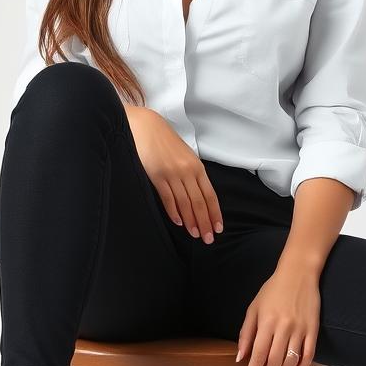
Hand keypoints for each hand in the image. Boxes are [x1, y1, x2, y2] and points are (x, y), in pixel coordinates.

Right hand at [124, 105, 223, 243]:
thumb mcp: (185, 155)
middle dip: (205, 222)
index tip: (218, 228)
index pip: (210, 195)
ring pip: (185, 203)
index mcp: (197, 167)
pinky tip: (179, 222)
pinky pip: (168, 198)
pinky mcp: (157, 176)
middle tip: (208, 239)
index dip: (214, 213)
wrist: (146, 127)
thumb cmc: (166, 142)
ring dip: (191, 221)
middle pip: (199, 202)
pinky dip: (174, 211)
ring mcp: (172, 174)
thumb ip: (192, 173)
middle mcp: (187, 171)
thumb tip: (198, 195)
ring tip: (195, 234)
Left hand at [236, 264, 319, 365]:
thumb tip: (240, 357)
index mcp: (266, 321)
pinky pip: (308, 355)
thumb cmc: (274, 289)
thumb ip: (246, 333)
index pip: (257, 355)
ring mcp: (300, 329)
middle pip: (273, 362)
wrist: (299, 272)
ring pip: (290, 362)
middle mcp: (283, 327)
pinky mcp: (313, 330)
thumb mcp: (254, 307)